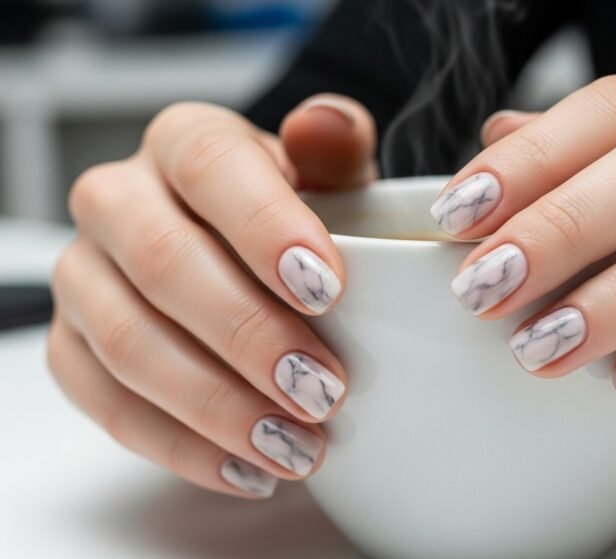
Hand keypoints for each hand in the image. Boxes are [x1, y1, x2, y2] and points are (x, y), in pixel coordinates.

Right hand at [48, 95, 376, 497]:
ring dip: (218, 406)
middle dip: (250, 335)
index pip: (210, 165)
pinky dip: (181, 446)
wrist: (244, 259)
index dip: (266, 226)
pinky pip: (108, 404)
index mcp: (184, 141)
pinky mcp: (71, 345)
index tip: (328, 288)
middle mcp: (117, 198)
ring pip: (130, 343)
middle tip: (323, 390)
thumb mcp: (329, 177)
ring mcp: (83, 275)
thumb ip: (335, 149)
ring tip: (297, 446)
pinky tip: (248, 470)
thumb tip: (325, 125)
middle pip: (164, 262)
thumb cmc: (292, 218)